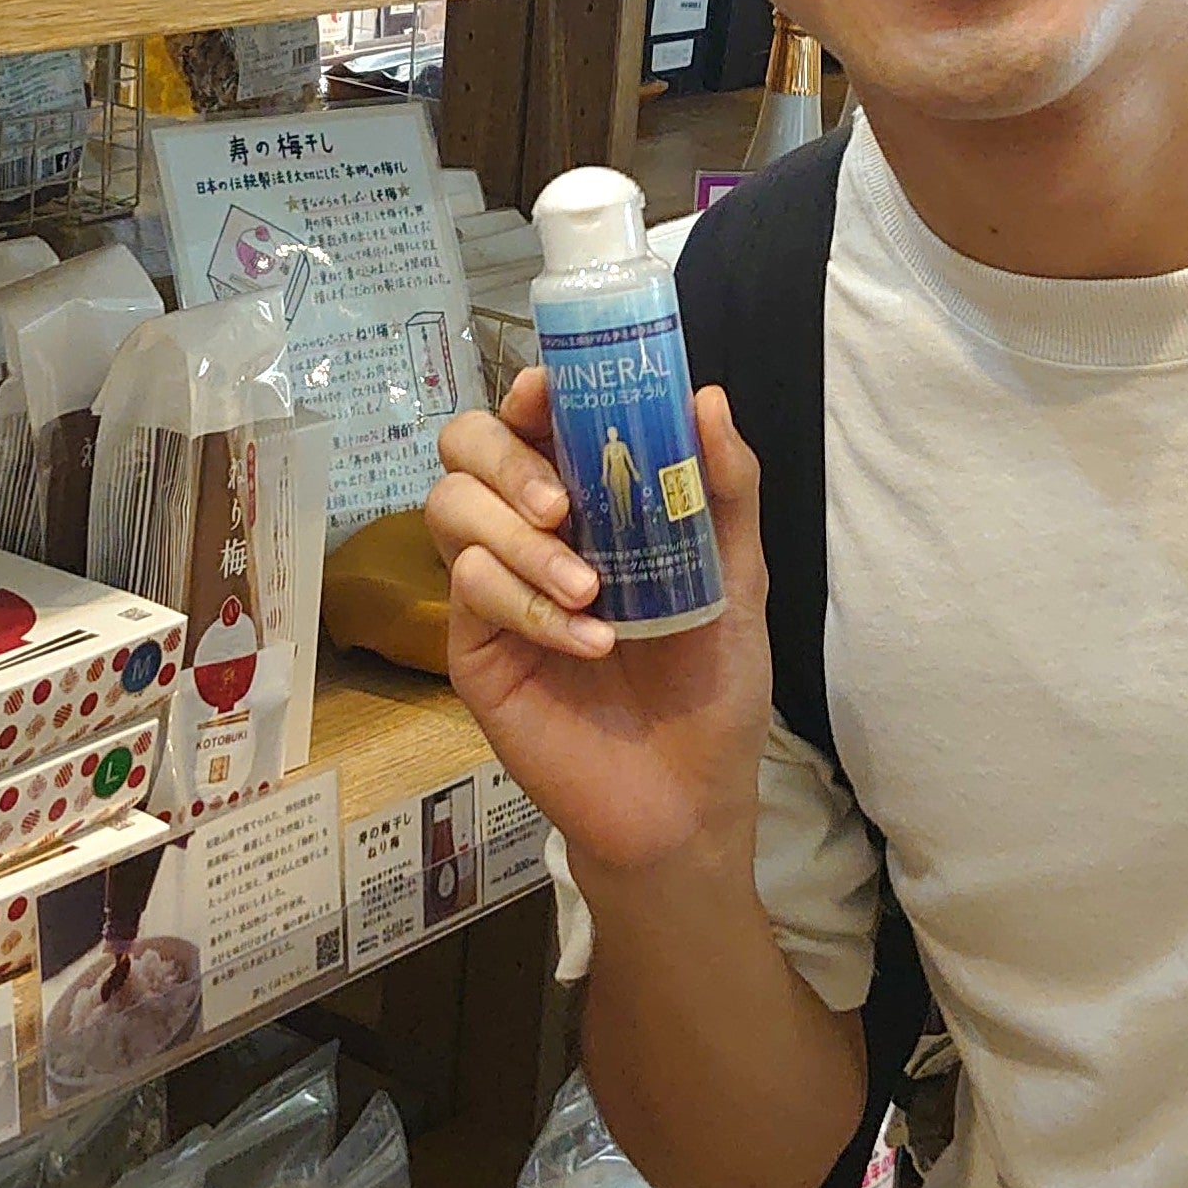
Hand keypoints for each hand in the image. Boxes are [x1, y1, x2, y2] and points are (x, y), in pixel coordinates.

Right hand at [426, 369, 771, 874]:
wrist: (686, 797)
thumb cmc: (712, 681)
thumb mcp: (738, 576)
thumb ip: (725, 488)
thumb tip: (709, 398)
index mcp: (591, 497)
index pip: (535, 418)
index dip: (531, 392)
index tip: (549, 390)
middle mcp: (532, 529)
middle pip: (466, 446)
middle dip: (504, 457)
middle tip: (560, 502)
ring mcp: (494, 587)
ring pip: (449, 509)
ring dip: (519, 539)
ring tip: (590, 588)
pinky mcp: (474, 648)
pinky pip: (470, 590)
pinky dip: (529, 606)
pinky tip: (589, 642)